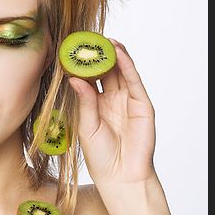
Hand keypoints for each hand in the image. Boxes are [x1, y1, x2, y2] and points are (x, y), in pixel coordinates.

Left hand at [68, 39, 155, 184]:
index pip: (90, 78)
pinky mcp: (142, 104)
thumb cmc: (100, 156)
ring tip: (104, 39)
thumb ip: (84, 101)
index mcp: (96, 104)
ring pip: (121, 72)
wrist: (121, 176)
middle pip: (106, 71)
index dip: (83, 64)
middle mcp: (113, 99)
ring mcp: (128, 101)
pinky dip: (127, 66)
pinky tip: (118, 53)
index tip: (71, 48)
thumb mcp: (86, 126)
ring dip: (114, 55)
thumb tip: (74, 78)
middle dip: (99, 55)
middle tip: (88, 37)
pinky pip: (133, 81)